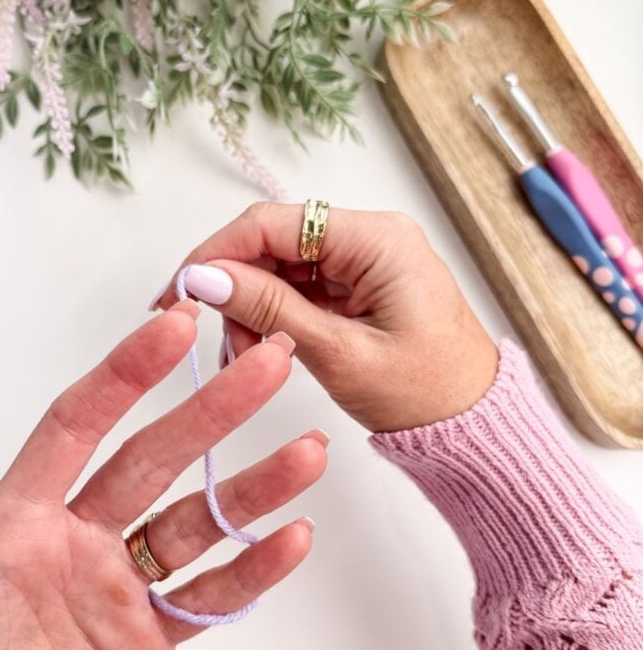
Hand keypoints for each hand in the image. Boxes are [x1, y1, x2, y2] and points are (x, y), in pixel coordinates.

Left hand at [0, 301, 325, 649]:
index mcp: (16, 520)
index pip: (75, 427)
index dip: (123, 376)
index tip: (172, 324)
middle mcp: (76, 540)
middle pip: (154, 460)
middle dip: (210, 409)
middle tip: (268, 359)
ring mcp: (117, 589)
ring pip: (195, 524)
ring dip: (250, 487)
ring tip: (305, 451)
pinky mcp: (146, 641)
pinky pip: (207, 599)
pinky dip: (249, 571)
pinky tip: (290, 539)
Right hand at [153, 204, 498, 432]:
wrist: (474, 426)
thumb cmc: (427, 394)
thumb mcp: (339, 354)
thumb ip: (268, 310)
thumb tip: (203, 277)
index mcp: (376, 240)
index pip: (272, 223)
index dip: (215, 253)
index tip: (176, 292)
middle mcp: (370, 237)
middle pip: (273, 242)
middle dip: (235, 288)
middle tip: (220, 342)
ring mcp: (365, 261)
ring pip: (281, 268)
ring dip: (252, 308)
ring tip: (248, 356)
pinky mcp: (360, 286)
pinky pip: (300, 289)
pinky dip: (275, 317)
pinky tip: (268, 348)